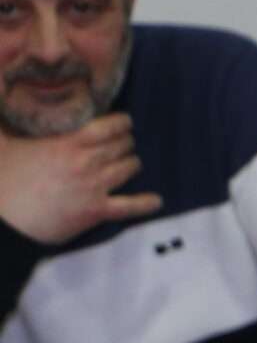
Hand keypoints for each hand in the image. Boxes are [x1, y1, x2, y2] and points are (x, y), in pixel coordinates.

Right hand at [0, 113, 154, 243]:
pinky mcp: (96, 212)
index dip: (121, 123)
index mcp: (66, 144)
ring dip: (132, 163)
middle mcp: (86, 163)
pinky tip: (156, 201)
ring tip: (132, 162)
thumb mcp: (0, 144)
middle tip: (125, 142)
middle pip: (122, 146)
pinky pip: (129, 207)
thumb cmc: (2, 181)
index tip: (124, 121)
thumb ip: (1, 124)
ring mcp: (94, 188)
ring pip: (128, 168)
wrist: (4, 221)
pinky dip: (145, 203)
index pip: (107, 127)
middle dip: (126, 142)